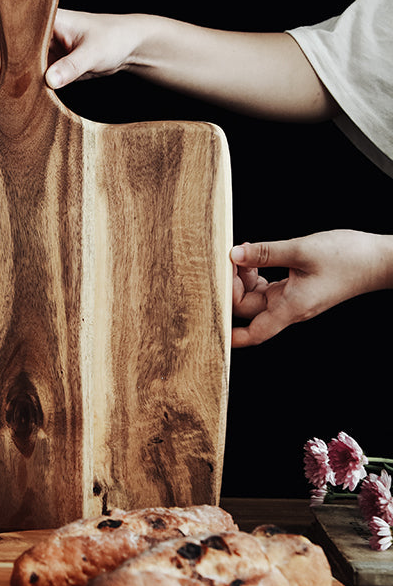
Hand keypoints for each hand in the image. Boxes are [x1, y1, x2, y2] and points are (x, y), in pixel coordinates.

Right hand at [0, 9, 136, 108]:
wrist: (130, 46)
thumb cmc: (114, 38)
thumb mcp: (93, 52)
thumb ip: (72, 66)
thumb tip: (49, 81)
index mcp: (48, 20)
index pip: (12, 24)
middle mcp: (41, 34)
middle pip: (9, 49)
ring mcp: (44, 51)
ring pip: (17, 66)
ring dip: (5, 84)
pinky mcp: (50, 67)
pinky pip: (29, 78)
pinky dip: (20, 91)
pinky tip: (11, 106)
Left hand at [231, 230, 392, 346]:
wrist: (380, 259)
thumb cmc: (349, 258)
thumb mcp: (302, 250)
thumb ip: (265, 253)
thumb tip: (235, 254)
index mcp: (290, 308)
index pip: (253, 334)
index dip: (229, 333)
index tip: (211, 317)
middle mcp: (289, 308)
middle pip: (247, 309)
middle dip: (233, 287)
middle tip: (230, 260)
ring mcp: (292, 299)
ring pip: (255, 297)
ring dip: (243, 278)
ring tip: (243, 254)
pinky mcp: (296, 288)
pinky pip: (267, 287)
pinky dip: (256, 273)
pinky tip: (254, 256)